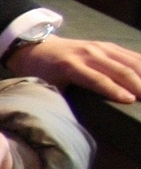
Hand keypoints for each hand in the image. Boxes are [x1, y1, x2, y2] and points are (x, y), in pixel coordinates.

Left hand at [6, 34, 140, 104]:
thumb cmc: (41, 73)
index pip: (97, 79)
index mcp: (70, 66)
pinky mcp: (108, 46)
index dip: (115, 90)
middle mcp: (88, 54)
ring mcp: (100, 47)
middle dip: (138, 85)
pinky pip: (130, 55)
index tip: (130, 101)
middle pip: (119, 70)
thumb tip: (72, 122)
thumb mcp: (45, 88)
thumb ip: (60, 101)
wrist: (38, 47)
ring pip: (129, 61)